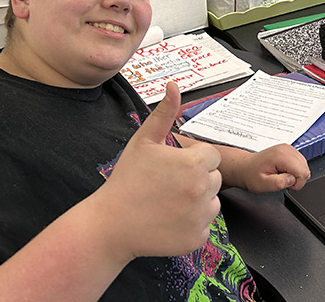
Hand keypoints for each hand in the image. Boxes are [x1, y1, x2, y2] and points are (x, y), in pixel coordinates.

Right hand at [98, 82, 221, 259]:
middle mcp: (203, 190)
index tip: (172, 166)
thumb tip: (174, 85)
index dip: (192, 159)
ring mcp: (201, 217)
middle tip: (167, 184)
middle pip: (213, 178)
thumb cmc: (127, 179)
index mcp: (194, 163)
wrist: (111, 224)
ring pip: (212, 202)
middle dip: (196, 178)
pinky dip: (191, 223)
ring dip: (197, 201)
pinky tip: (169, 219)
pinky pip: (204, 226)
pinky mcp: (197, 239)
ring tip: (168, 201)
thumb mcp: (144, 141)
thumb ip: (164, 113)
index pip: (210, 156)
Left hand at [234, 144, 310, 194]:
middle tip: (282, 180)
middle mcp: (286, 149)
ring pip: (304, 166)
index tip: (285, 184)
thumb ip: (278, 183)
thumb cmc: (252, 175)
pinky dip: (295, 170)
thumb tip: (291, 180)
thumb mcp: (262, 185)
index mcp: (280, 156)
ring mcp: (288, 148)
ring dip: (296, 175)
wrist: (246, 167)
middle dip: (296, 179)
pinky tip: (283, 172)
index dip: (296, 183)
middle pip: (305, 169)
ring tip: (281, 176)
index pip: (303, 172)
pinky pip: (300, 163)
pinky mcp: (289, 150)